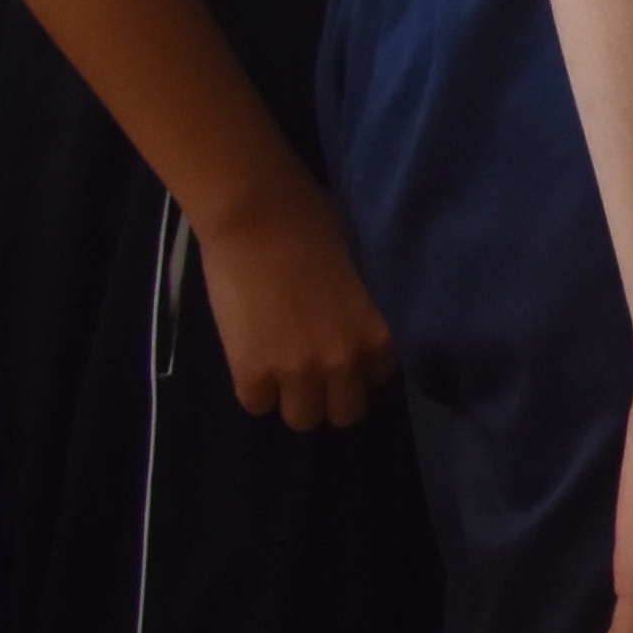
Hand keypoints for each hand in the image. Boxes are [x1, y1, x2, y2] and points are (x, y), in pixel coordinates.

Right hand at [196, 188, 399, 430]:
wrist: (259, 213)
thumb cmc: (317, 223)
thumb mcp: (365, 275)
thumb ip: (366, 312)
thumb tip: (359, 330)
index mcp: (381, 334)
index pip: (379, 380)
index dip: (357, 368)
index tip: (342, 353)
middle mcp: (347, 361)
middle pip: (345, 413)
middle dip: (329, 395)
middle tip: (310, 369)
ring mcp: (298, 371)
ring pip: (302, 420)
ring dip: (291, 398)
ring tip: (278, 368)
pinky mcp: (252, 371)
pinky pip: (256, 405)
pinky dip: (253, 387)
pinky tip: (251, 357)